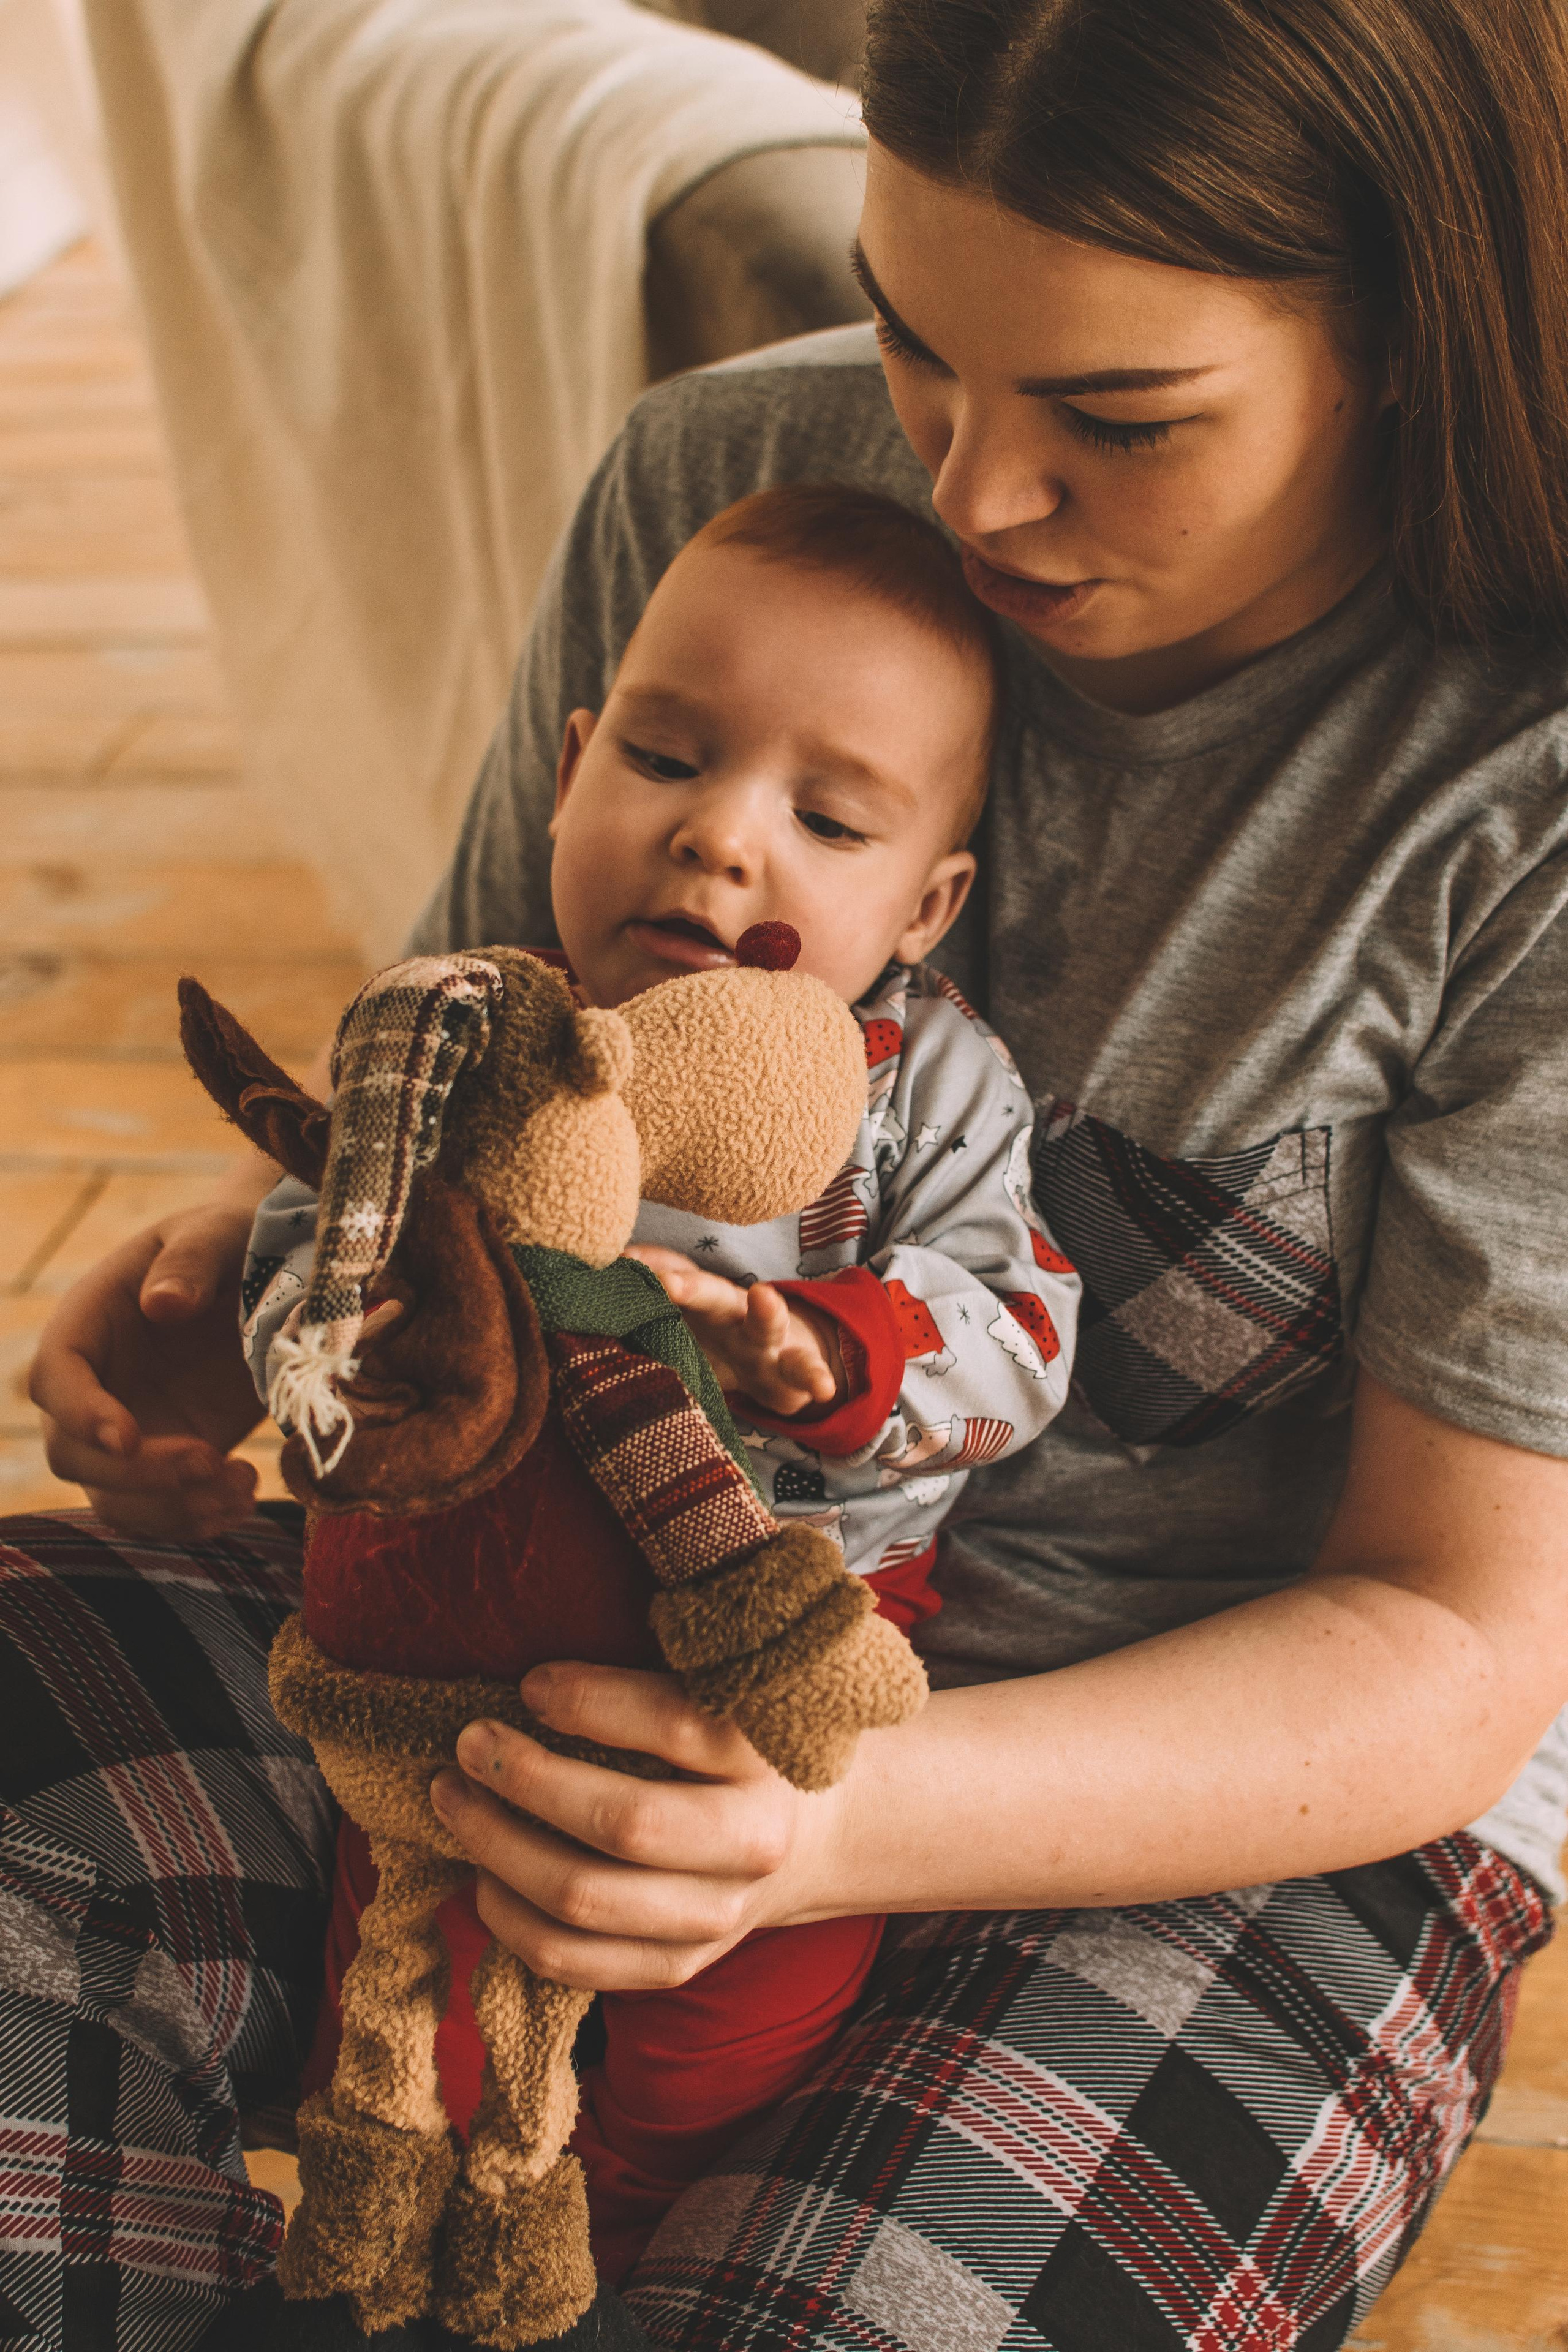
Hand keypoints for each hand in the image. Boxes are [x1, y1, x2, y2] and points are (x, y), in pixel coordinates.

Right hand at [29, 1205, 267, 1538]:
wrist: (271, 1278)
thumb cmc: (233, 1242)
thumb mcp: (217, 1233)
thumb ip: (190, 1260)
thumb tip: (162, 1303)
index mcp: (87, 1322)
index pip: (54, 1377)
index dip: (81, 1413)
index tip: (129, 1436)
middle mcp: (95, 1385)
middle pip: (73, 1454)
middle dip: (137, 1473)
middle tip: (213, 1460)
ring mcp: (128, 1430)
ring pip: (114, 1499)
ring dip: (172, 1509)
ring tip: (241, 1485)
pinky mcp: (169, 1461)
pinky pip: (160, 1512)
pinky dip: (197, 1520)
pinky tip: (244, 1497)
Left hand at [429, 1663, 840, 1989]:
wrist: (811, 1834)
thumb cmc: (740, 1745)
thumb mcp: (725, 1697)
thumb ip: (653, 1687)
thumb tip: (534, 1686)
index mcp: (766, 1759)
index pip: (675, 1727)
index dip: (590, 1702)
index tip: (529, 1684)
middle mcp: (752, 1845)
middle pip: (622, 1824)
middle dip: (526, 1780)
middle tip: (468, 1743)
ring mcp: (716, 1917)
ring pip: (584, 1900)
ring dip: (498, 1848)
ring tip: (454, 1800)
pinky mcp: (679, 1965)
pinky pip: (573, 1962)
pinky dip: (510, 1920)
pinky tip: (484, 1875)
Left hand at [628, 1245, 843, 1416]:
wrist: (781, 1365)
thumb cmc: (715, 1347)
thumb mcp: (679, 1332)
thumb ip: (641, 1319)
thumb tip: (576, 1311)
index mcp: (695, 1304)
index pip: (669, 1277)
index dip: (646, 1267)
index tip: (620, 1259)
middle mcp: (732, 1314)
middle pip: (711, 1294)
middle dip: (690, 1286)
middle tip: (666, 1282)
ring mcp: (767, 1339)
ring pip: (766, 1323)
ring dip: (767, 1311)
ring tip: (766, 1298)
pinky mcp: (794, 1370)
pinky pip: (805, 1372)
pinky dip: (816, 1377)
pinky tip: (823, 1388)